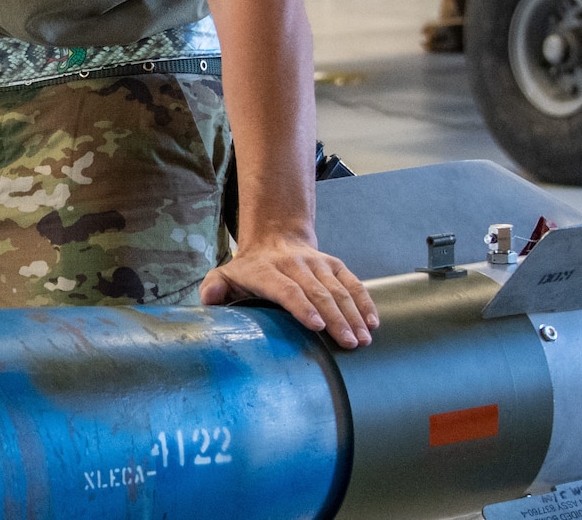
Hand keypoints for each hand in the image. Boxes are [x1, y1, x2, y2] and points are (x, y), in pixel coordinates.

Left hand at [201, 237, 378, 347]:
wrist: (274, 238)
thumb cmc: (248, 270)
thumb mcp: (224, 275)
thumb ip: (214, 287)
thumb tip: (209, 298)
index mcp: (267, 271)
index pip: (287, 289)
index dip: (302, 307)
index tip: (317, 326)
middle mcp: (295, 264)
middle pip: (318, 292)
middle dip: (336, 318)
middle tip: (349, 342)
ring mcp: (317, 263)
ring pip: (339, 288)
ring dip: (353, 314)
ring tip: (363, 338)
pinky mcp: (334, 264)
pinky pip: (353, 281)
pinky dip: (364, 301)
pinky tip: (372, 321)